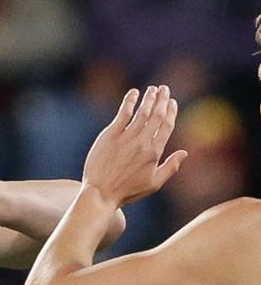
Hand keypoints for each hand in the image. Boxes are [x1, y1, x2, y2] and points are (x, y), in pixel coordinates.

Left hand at [82, 85, 187, 207]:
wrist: (100, 194)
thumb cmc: (126, 191)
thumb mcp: (153, 184)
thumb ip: (170, 168)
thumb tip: (185, 153)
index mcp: (154, 153)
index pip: (167, 126)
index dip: (171, 111)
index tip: (172, 102)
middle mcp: (143, 143)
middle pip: (157, 115)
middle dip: (162, 100)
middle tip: (163, 90)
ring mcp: (126, 138)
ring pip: (142, 112)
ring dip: (149, 98)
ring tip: (152, 90)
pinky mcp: (110, 135)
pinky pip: (123, 113)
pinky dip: (130, 100)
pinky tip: (134, 93)